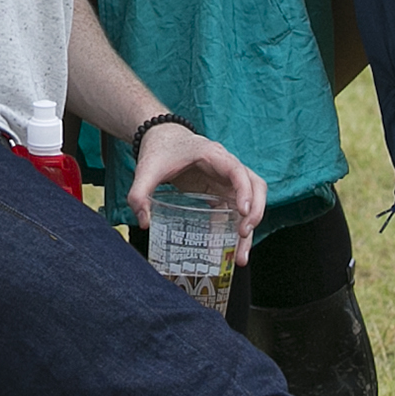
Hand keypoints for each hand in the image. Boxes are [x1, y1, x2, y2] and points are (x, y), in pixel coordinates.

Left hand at [124, 121, 264, 261]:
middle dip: (255, 212)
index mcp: (213, 155)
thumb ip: (139, 193)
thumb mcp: (146, 170)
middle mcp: (226, 167)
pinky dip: (236, 230)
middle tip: (243, 235)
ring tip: (240, 256)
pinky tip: (229, 251)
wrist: (162, 139)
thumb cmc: (160, 150)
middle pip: (255, 187)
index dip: (245, 190)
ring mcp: (226, 180)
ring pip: (251, 201)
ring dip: (250, 227)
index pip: (237, 171)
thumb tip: (144, 223)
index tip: (243, 212)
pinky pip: (236, 211)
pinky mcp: (221, 191)